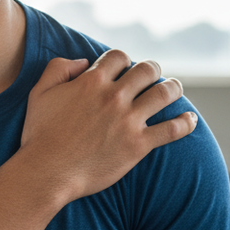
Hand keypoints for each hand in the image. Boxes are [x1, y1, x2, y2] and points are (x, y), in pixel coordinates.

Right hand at [18, 50, 196, 203]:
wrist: (47, 173)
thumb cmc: (39, 135)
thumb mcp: (39, 93)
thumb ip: (58, 68)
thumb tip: (82, 62)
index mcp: (92, 81)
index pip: (119, 57)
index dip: (123, 60)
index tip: (123, 69)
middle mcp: (114, 97)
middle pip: (147, 70)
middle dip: (151, 70)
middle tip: (152, 76)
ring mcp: (128, 121)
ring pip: (164, 93)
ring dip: (173, 88)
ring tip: (174, 89)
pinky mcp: (138, 146)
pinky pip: (171, 129)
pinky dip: (185, 122)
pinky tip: (190, 119)